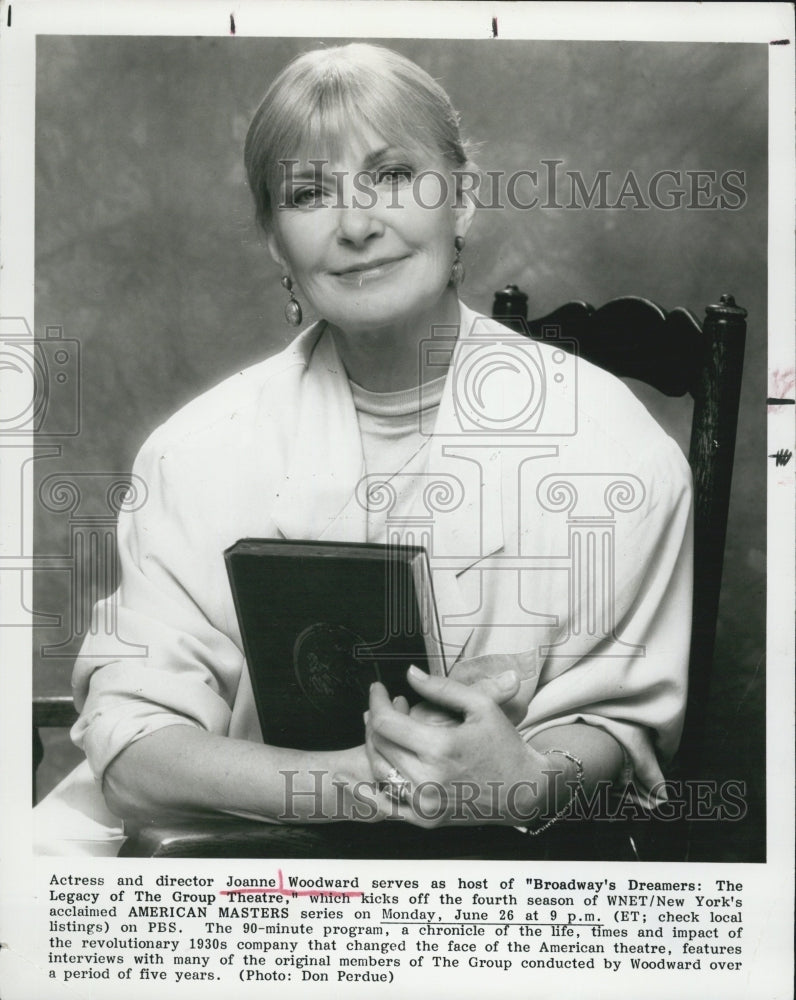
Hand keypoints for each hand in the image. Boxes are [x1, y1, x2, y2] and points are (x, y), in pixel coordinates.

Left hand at [365, 666, 547, 827]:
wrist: (525, 791)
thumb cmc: (505, 746)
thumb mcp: (481, 706)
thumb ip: (442, 688)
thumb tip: (410, 673)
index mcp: (441, 747)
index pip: (386, 722)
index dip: (377, 700)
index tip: (378, 689)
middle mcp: (428, 779)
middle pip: (378, 744)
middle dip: (374, 719)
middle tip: (387, 706)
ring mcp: (425, 804)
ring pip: (378, 771)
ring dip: (375, 746)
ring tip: (386, 729)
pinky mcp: (425, 820)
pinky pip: (386, 802)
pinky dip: (374, 783)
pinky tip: (376, 766)